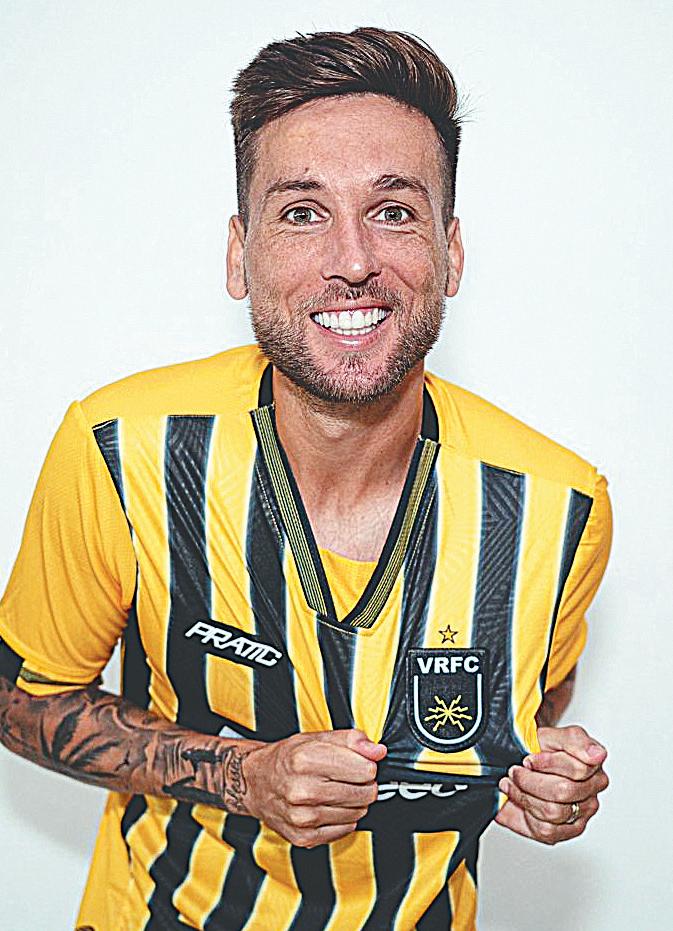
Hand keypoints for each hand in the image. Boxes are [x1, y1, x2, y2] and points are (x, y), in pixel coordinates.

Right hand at [243, 729, 385, 847]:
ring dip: (354, 802)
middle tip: (350, 777)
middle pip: (364, 793)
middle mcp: (302, 790)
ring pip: (358, 813)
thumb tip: (377, 751)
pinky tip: (329, 805)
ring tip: (337, 790)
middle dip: (364, 784)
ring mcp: (303, 817)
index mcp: (305, 760)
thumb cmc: (287, 759)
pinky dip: (343, 818)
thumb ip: (351, 740)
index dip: (367, 764)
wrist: (257, 783)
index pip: (365, 769)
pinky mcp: (304, 837)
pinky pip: (345, 830)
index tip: (360, 762)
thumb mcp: (316, 737)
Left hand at [495, 725, 608, 844]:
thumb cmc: (538, 750)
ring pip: (553, 811)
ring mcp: (582, 812)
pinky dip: (527, 812)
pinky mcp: (568, 831)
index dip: (547, 763)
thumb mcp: (551, 736)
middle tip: (516, 771)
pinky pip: (547, 829)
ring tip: (515, 784)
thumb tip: (598, 754)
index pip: (578, 769)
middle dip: (531, 780)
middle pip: (563, 791)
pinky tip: (523, 799)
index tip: (529, 759)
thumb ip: (575, 741)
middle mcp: (592, 790)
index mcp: (593, 764)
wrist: (519, 764)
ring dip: (525, 795)